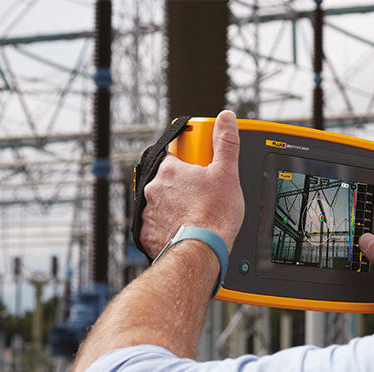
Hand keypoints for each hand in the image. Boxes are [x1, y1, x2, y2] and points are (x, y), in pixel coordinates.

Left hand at [140, 110, 244, 257]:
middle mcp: (153, 188)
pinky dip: (170, 225)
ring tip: (198, 215)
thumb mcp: (227, 174)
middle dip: (185, 185)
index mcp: (170, 170)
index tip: (201, 168)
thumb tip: (225, 120)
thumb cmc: (213, 216)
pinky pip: (158, 224)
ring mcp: (148, 211)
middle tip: (205, 195)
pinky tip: (187, 228)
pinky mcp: (147, 233)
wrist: (201, 251)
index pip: (175, 154)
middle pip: (169, 180)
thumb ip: (226, 143)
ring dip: (177, 206)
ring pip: (163, 202)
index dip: (190, 161)